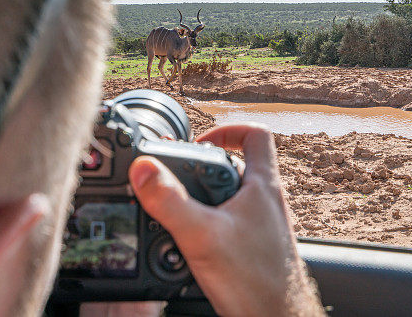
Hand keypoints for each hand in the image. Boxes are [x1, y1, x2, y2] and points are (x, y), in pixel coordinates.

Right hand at [128, 124, 324, 316]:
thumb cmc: (256, 282)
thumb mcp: (201, 235)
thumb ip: (170, 201)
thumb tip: (144, 169)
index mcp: (263, 186)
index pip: (256, 135)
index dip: (227, 129)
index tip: (200, 141)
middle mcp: (267, 202)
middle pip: (238, 165)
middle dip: (206, 168)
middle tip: (181, 177)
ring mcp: (264, 225)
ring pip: (233, 196)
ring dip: (207, 198)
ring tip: (182, 210)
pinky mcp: (256, 247)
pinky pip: (232, 222)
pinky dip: (211, 223)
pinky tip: (192, 241)